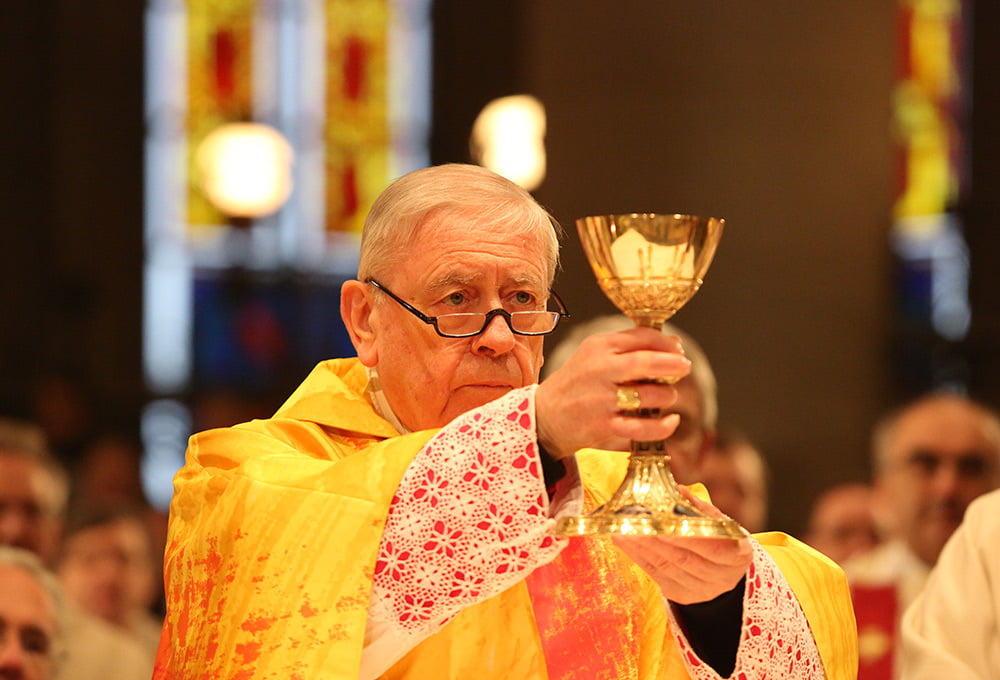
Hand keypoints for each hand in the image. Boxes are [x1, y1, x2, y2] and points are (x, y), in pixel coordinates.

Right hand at [535, 327, 691, 457]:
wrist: (542, 417)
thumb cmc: (575, 385)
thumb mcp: (593, 356)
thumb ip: (628, 347)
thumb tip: (673, 344)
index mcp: (597, 346)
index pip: (642, 336)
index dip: (667, 343)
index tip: (678, 350)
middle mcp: (599, 369)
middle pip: (647, 362)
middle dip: (674, 364)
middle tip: (685, 368)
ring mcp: (601, 399)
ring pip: (650, 395)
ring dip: (667, 396)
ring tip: (666, 397)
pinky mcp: (604, 426)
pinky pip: (644, 427)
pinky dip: (664, 425)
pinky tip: (670, 420)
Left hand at [612, 487, 752, 604]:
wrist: (723, 572)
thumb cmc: (722, 540)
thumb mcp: (721, 523)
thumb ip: (701, 508)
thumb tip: (679, 489)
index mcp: (738, 556)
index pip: (713, 548)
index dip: (689, 538)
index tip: (666, 524)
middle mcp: (722, 577)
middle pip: (685, 560)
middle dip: (657, 541)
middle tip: (634, 524)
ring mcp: (701, 590)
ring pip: (667, 568)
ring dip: (642, 548)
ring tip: (622, 531)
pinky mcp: (682, 595)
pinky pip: (656, 575)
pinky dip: (638, 557)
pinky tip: (624, 542)